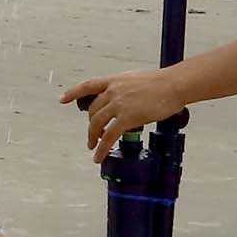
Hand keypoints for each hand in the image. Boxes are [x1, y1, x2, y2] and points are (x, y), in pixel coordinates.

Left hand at [61, 68, 180, 158]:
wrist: (174, 84)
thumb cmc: (162, 82)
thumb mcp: (137, 80)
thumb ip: (126, 90)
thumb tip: (125, 102)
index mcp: (114, 81)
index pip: (88, 85)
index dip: (73, 93)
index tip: (62, 99)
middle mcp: (112, 91)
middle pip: (93, 110)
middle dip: (92, 124)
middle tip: (94, 134)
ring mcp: (118, 104)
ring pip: (97, 124)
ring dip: (93, 137)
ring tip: (93, 147)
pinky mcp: (127, 117)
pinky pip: (109, 136)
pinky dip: (101, 148)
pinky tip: (98, 156)